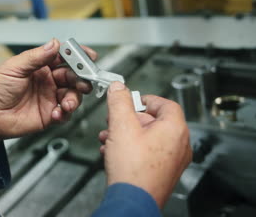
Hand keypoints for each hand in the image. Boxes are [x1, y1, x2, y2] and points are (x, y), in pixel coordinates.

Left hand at [0, 39, 96, 143]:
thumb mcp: (14, 68)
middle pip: (74, 76)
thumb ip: (36, 57)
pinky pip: (65, 113)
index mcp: (40, 66)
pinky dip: (65, 113)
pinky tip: (56, 112)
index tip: (88, 56)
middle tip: (83, 81)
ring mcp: (50, 98)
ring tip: (66, 102)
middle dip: (82, 77)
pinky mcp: (49, 115)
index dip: (78, 56)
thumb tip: (54, 44)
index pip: (64, 57)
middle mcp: (48, 81)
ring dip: (74, 97)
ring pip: (73, 94)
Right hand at [99, 81, 191, 207]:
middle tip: (115, 120)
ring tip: (110, 137)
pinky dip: (131, 148)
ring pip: (149, 138)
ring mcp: (172, 161)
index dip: (146, 99)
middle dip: (129, 119)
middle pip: (154, 121)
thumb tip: (118, 87)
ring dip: (126, 134)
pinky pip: (148, 153)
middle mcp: (179, 145)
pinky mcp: (163, 173)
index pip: (166, 104)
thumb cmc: (133, 169)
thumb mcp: (121, 126)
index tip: (131, 100)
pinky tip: (113, 152)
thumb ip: (119, 102)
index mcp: (175, 130)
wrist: (133, 201)